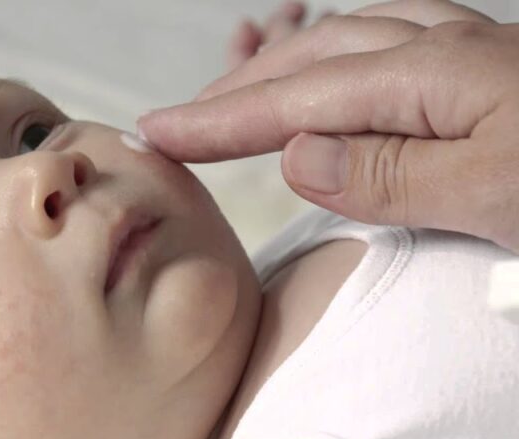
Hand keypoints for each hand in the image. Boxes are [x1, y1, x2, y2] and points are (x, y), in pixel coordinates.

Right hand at [138, 0, 518, 253]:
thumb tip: (296, 156)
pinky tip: (344, 72)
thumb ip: (392, 176)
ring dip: (286, 69)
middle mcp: (448, 50)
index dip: (221, 120)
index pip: (300, 99)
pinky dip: (342, 57)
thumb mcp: (497, 194)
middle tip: (182, 124)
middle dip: (239, 90)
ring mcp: (477, 55)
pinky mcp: (496, 74)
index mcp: (437, 73)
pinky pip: (395, 42)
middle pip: (315, 57)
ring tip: (245, 98)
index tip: (157, 134)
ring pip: (353, 40)